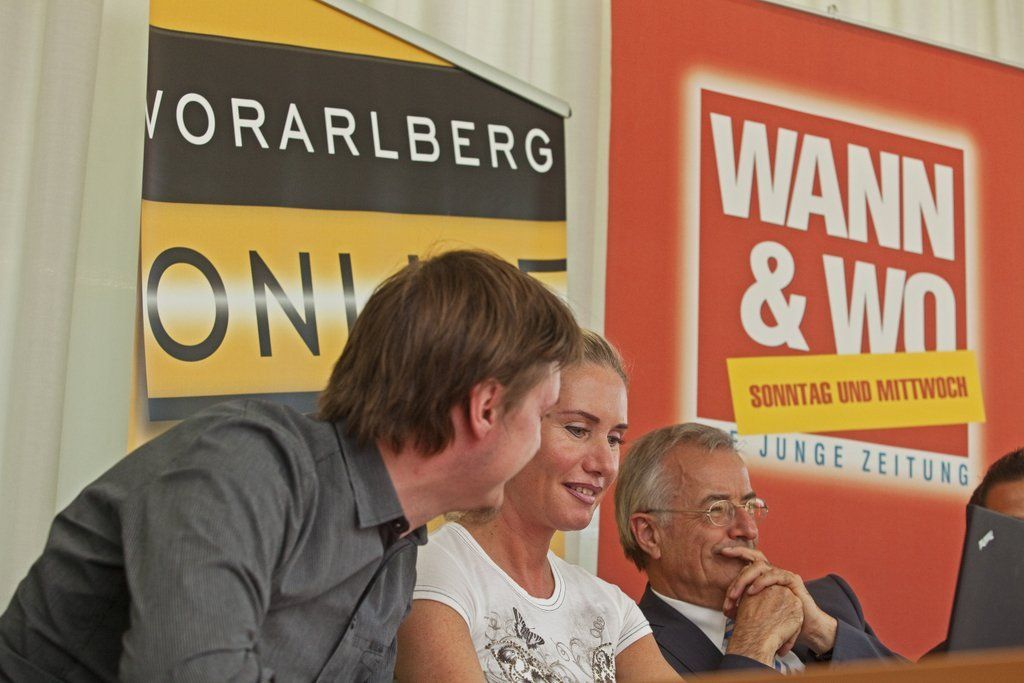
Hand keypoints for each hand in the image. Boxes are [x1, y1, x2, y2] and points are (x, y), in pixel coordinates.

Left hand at [720, 546, 838, 655]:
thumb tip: (726, 609)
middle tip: (725, 577)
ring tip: (734, 596)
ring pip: (760, 566)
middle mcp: (773, 571)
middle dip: (737, 562)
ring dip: (744, 579)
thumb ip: (745, 605)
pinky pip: (775, 575)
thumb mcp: (759, 610)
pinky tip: (752, 591)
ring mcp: (783, 574)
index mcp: (765, 575)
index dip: (736, 552)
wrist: (805, 628)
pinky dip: (761, 582)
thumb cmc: (781, 620)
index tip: (719, 551)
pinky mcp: (793, 581)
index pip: (749, 559)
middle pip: (753, 559)